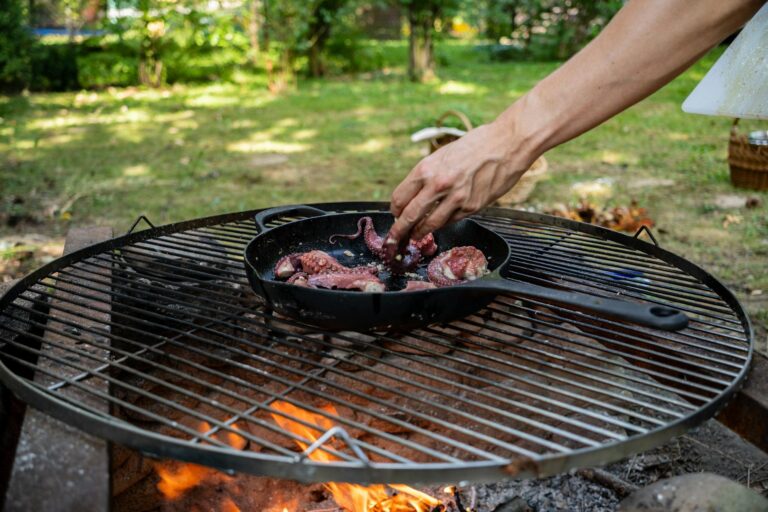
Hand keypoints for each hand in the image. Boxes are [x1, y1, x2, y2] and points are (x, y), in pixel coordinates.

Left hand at [388, 119, 538, 241]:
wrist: (507, 143)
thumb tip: (415, 193)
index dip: (395, 209)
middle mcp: (438, 184)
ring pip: (429, 224)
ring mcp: (455, 198)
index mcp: (427, 168)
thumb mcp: (443, 154)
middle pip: (409, 215)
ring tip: (415, 235)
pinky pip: (450, 221)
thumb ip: (429, 174)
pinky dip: (442, 224)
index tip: (396, 214)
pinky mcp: (471, 207)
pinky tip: (439, 225)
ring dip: (419, 232)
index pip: (400, 197)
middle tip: (395, 237)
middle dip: (399, 230)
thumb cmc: (476, 145)